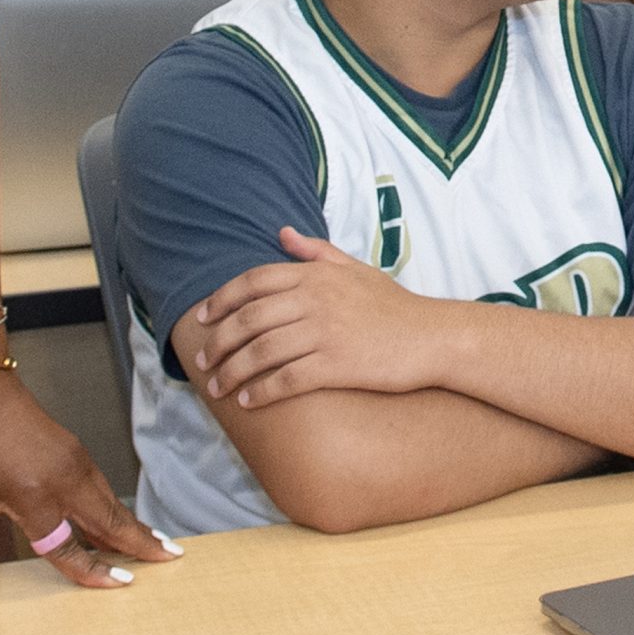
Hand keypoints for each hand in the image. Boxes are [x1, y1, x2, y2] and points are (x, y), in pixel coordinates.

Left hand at [0, 361, 177, 588]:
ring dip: (129, 523)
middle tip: (169, 558)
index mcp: (34, 494)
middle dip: (139, 542)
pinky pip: (99, 484)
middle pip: (108, 519)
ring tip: (152, 543)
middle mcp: (61, 477)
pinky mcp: (70, 447)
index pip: (68, 547)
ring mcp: (70, 458)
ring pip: (108, 500)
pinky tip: (115, 516)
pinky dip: (112, 504)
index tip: (117, 586)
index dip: (93, 571)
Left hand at [188, 227, 440, 408]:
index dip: (221, 300)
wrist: (431, 337)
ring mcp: (325, 333)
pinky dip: (262, 392)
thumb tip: (281, 232)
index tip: (202, 318)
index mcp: (316, 276)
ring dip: (233, 371)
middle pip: (250, 319)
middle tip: (203, 360)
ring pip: (262, 352)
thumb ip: (315, 251)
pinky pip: (288, 379)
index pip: (253, 282)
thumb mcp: (355, 268)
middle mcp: (315, 301)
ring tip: (217, 387)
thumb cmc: (392, 304)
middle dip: (219, 342)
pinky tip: (248, 401)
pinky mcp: (337, 365)